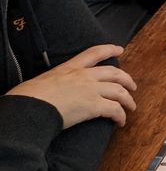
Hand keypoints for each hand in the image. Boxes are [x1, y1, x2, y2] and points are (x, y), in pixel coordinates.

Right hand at [6, 45, 136, 128]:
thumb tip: (47, 92)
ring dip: (128, 99)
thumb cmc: (27, 97)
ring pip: (119, 91)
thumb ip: (52, 83)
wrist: (29, 108)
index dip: (109, 50)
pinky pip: (115, 109)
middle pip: (114, 73)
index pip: (93, 53)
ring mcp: (91, 90)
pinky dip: (121, 115)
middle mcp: (84, 76)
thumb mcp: (40, 82)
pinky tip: (121, 122)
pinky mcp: (94, 105)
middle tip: (132, 86)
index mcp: (69, 68)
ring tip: (131, 107)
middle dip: (126, 79)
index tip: (120, 49)